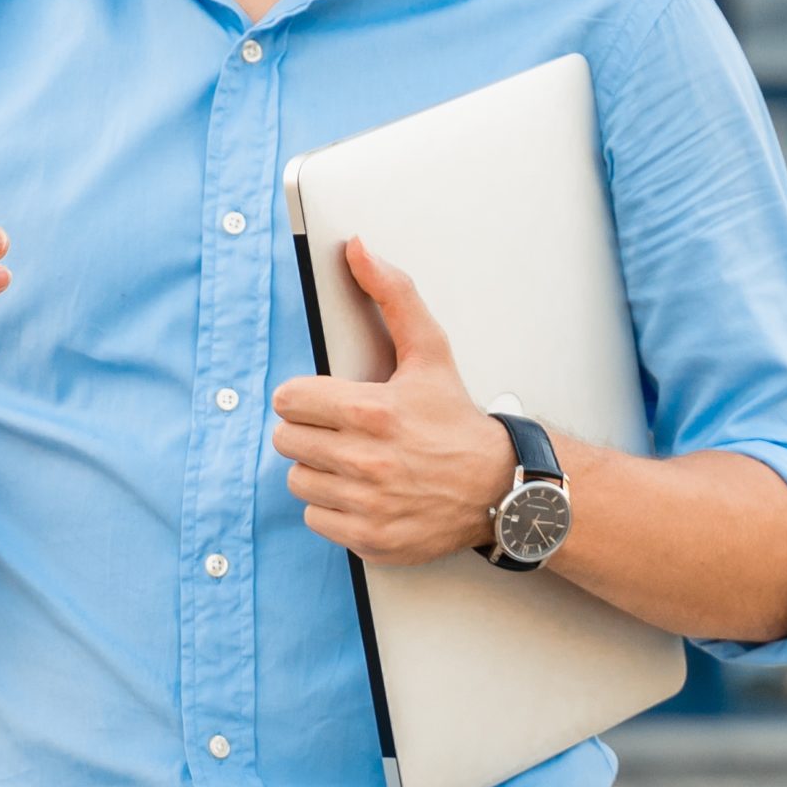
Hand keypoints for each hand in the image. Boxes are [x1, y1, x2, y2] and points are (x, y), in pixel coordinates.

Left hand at [272, 237, 511, 566]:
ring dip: (318, 470)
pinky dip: (332, 508)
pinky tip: (361, 493)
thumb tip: (357, 249)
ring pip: (298, 480)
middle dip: (310, 432)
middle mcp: (365, 459)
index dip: (303, 398)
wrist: (498, 487)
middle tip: (341, 432)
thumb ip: (392, 295)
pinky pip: (316, 518)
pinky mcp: (369, 537)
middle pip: (287, 441)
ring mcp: (366, 503)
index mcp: (370, 410)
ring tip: (353, 461)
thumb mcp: (430, 351)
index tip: (325, 403)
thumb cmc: (457, 419)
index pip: (288, 400)